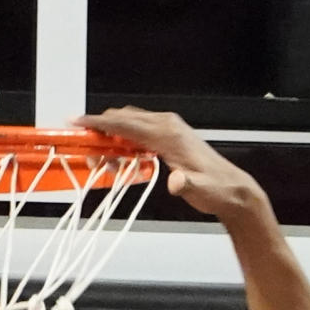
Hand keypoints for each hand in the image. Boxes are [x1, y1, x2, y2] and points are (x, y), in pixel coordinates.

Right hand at [74, 107, 264, 225]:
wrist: (232, 189)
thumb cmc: (215, 190)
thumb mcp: (200, 191)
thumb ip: (186, 185)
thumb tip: (176, 181)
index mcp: (169, 135)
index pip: (127, 124)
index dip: (99, 123)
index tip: (77, 122)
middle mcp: (168, 125)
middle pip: (125, 118)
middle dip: (100, 131)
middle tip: (85, 150)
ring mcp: (169, 128)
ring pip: (130, 123)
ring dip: (111, 137)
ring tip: (101, 159)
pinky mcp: (170, 136)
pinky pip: (139, 131)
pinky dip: (124, 139)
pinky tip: (120, 157)